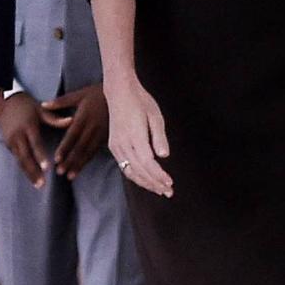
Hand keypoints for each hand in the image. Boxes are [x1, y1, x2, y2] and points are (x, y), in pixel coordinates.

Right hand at [0, 93, 47, 186]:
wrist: (7, 102)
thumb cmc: (28, 106)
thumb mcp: (41, 110)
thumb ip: (55, 118)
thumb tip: (72, 121)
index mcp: (28, 126)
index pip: (35, 144)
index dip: (40, 156)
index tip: (47, 168)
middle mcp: (18, 135)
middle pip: (25, 157)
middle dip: (33, 171)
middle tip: (42, 184)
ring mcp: (11, 141)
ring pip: (20, 160)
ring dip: (28, 173)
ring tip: (37, 185)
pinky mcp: (8, 145)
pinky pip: (17, 158)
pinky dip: (24, 168)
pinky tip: (31, 178)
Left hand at [40, 84, 107, 179]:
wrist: (121, 94)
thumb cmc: (97, 93)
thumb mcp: (80, 94)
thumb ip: (61, 101)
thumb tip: (43, 105)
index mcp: (84, 117)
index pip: (73, 135)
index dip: (65, 147)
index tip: (56, 159)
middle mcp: (93, 127)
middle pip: (80, 147)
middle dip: (70, 161)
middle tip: (60, 172)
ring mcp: (101, 133)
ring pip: (89, 152)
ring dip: (79, 164)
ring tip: (70, 176)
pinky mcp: (107, 137)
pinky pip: (96, 151)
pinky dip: (88, 160)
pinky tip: (81, 168)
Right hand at [104, 74, 171, 197]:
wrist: (119, 92)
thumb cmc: (140, 101)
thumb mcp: (155, 115)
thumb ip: (159, 137)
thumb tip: (164, 156)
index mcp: (135, 136)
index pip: (148, 163)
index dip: (159, 175)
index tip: (170, 183)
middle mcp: (123, 143)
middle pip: (139, 171)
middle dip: (154, 183)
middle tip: (168, 192)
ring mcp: (116, 146)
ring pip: (130, 171)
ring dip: (145, 183)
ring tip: (159, 189)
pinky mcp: (113, 146)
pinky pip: (124, 166)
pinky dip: (135, 176)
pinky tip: (145, 180)